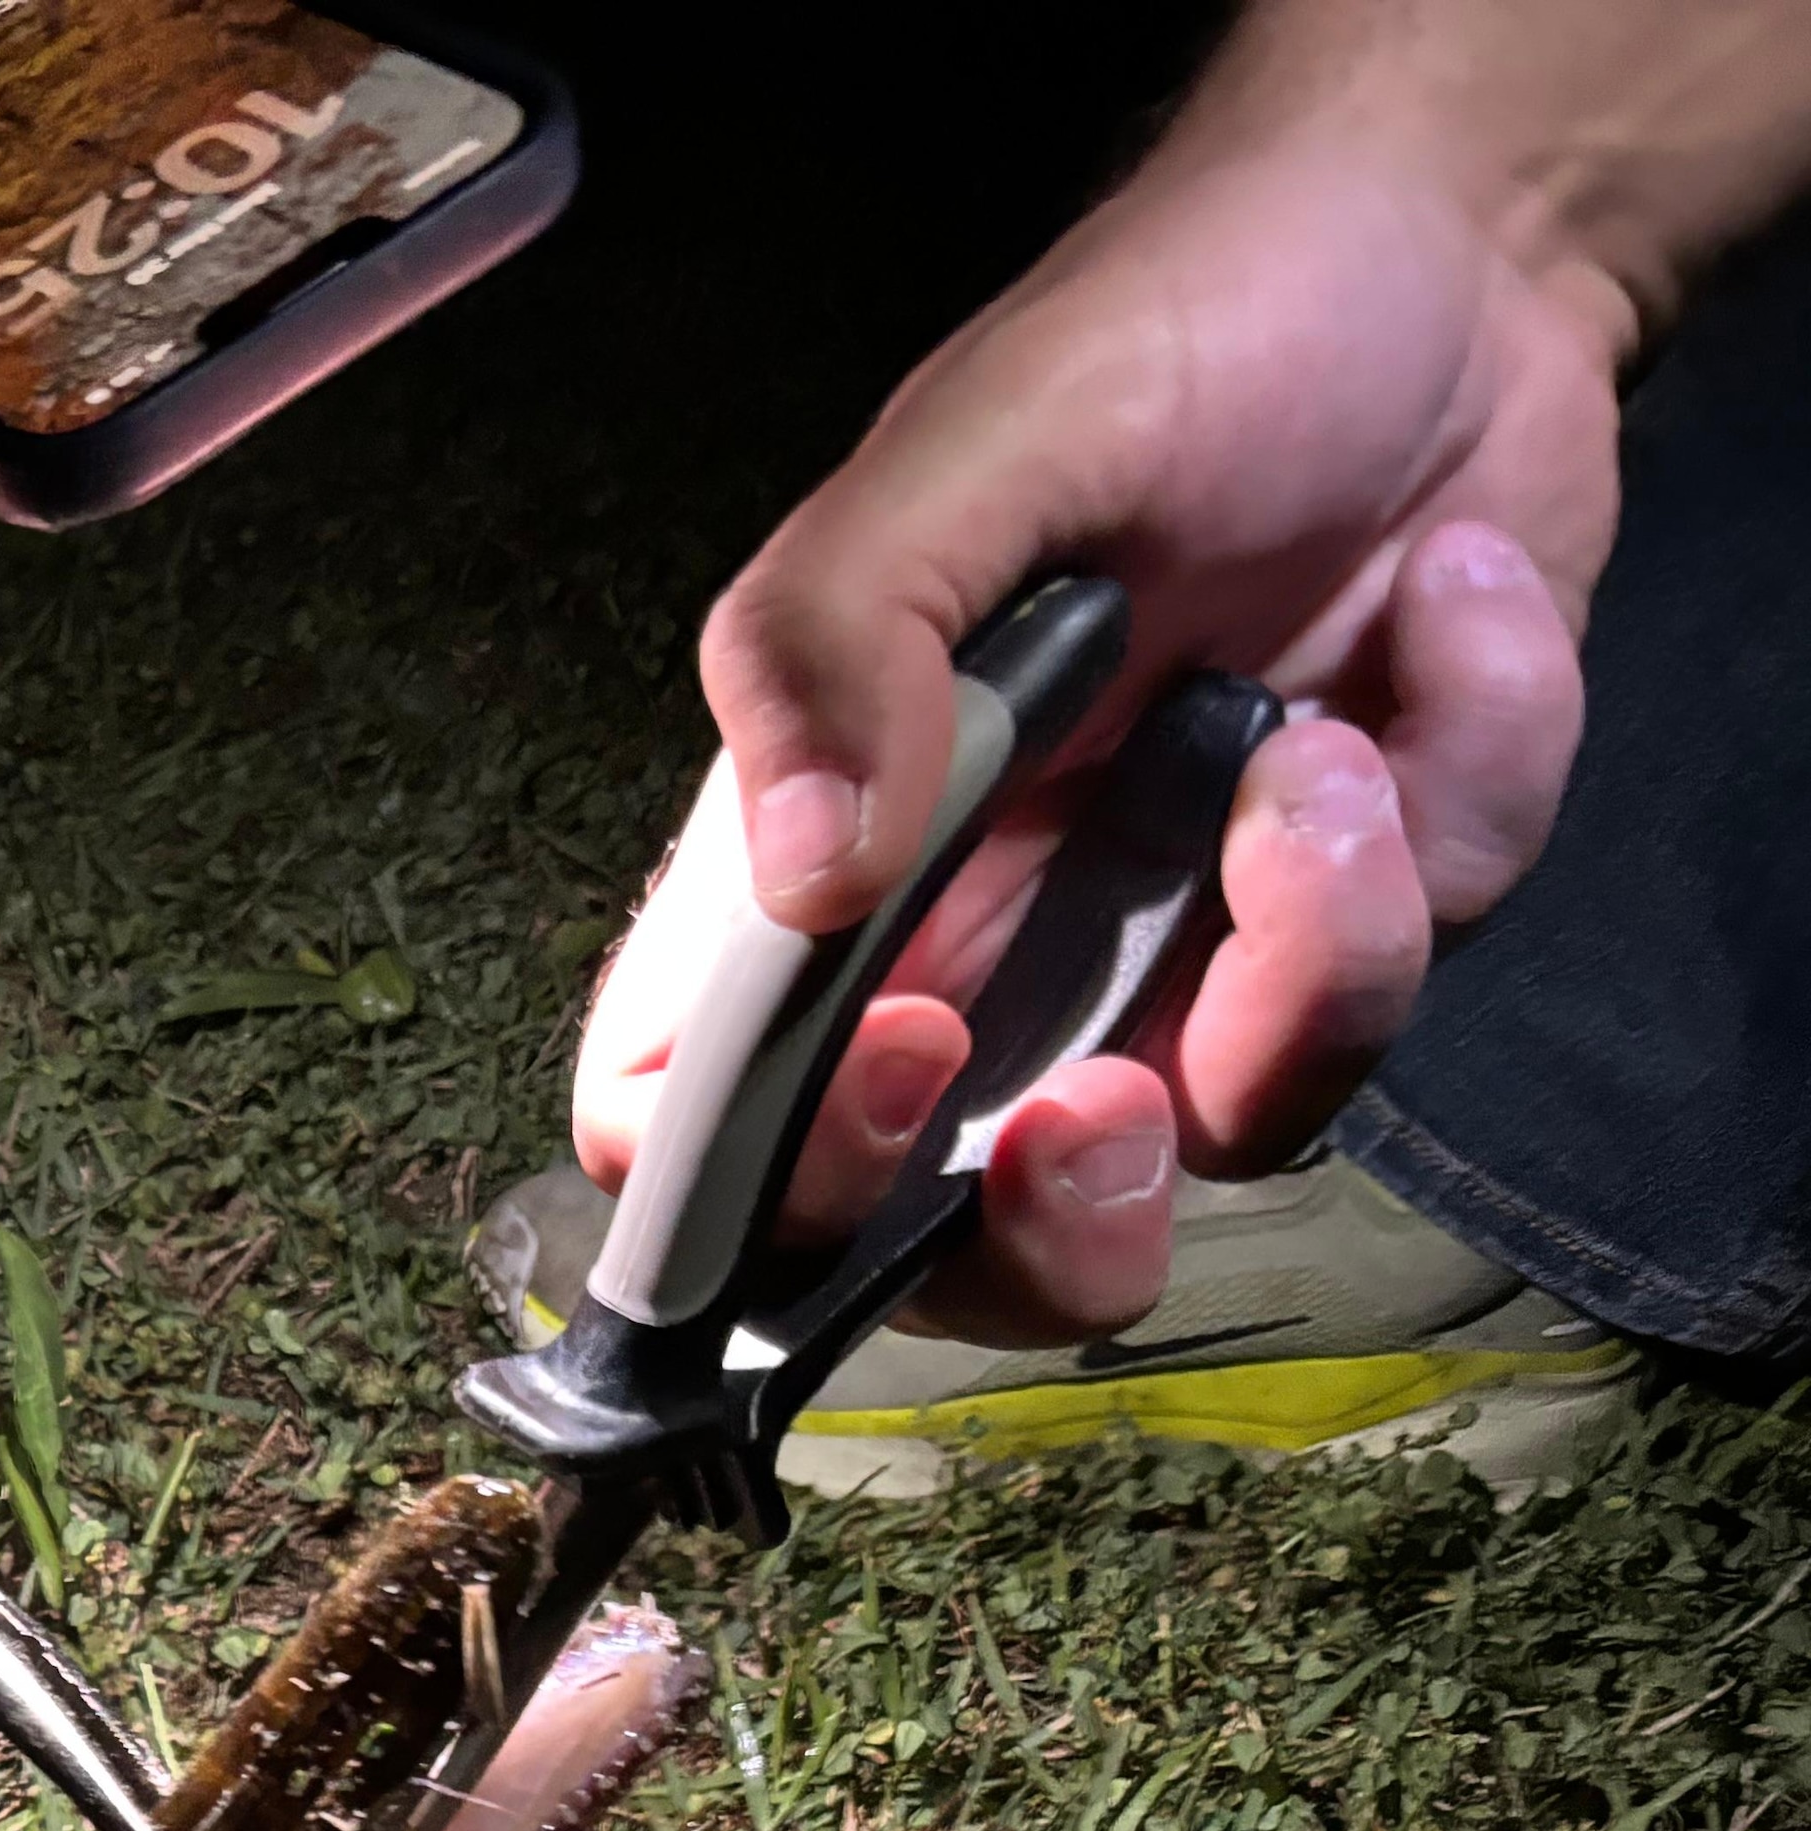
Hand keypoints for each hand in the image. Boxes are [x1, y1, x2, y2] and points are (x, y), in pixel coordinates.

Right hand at [576, 125, 1624, 1338]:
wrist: (1455, 256)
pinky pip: (1409, 976)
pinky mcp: (1344, 926)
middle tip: (1106, 1113)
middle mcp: (973, 945)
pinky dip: (1461, 780)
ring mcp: (1166, 952)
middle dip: (1047, 1233)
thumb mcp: (966, 452)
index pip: (697, 1121)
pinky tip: (1442, 610)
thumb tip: (802, 887)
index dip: (765, 1177)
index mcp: (816, 866)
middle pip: (943, 1247)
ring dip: (1310, 957)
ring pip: (1210, 1142)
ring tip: (1324, 743)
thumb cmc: (1170, 328)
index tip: (903, 1058)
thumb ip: (831, 648)